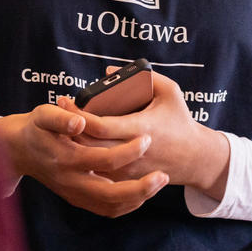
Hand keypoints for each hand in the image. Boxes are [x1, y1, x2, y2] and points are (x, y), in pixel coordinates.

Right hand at [0, 104, 167, 217]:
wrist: (18, 150)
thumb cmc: (37, 127)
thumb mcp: (43, 115)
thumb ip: (61, 117)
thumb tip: (80, 123)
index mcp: (67, 159)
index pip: (104, 160)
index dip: (128, 150)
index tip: (147, 139)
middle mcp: (71, 181)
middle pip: (111, 194)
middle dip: (141, 188)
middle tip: (163, 176)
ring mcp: (74, 193)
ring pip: (111, 206)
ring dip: (137, 198)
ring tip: (159, 182)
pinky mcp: (78, 198)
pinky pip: (106, 209)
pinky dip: (127, 204)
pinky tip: (143, 191)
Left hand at [69, 71, 230, 199]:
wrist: (193, 157)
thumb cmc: (180, 120)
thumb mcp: (170, 92)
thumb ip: (145, 76)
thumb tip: (109, 71)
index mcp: (141, 128)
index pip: (100, 126)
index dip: (79, 115)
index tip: (67, 102)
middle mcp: (131, 152)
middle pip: (88, 144)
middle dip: (69, 128)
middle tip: (58, 112)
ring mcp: (126, 169)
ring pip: (88, 160)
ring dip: (73, 144)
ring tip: (62, 126)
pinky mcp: (124, 179)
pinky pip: (96, 170)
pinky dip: (83, 157)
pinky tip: (75, 144)